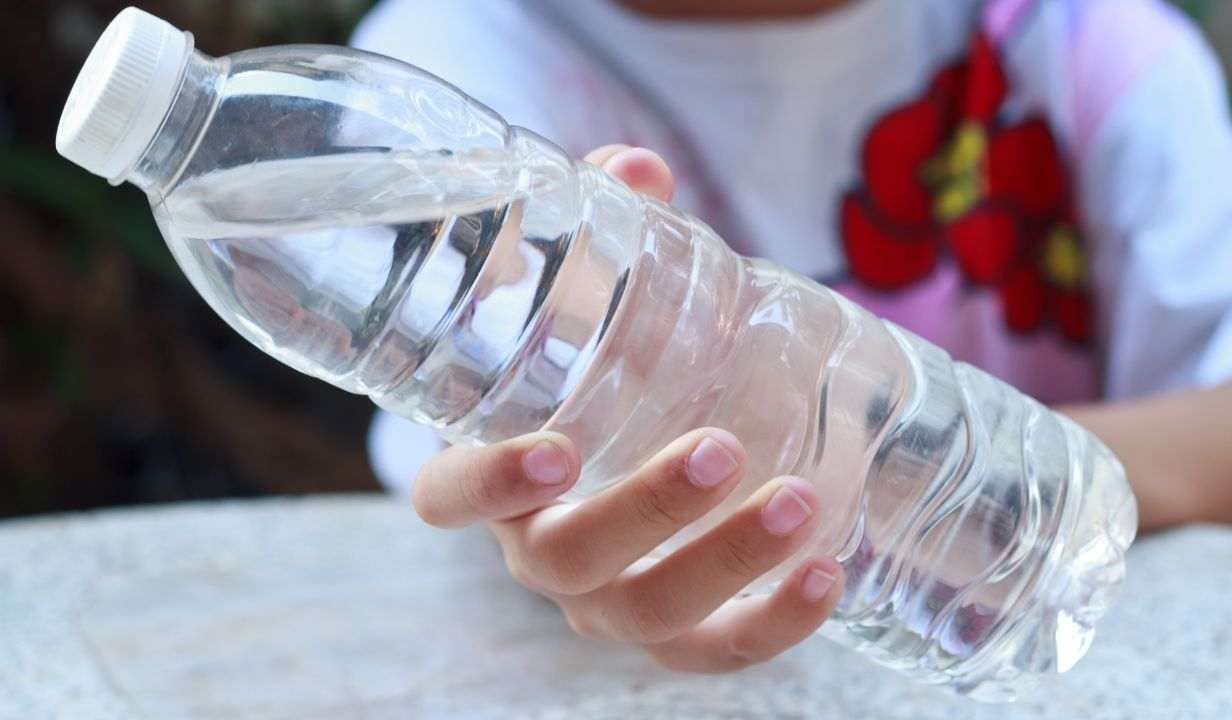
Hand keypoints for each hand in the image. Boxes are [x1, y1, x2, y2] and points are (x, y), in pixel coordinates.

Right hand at [409, 145, 844, 672]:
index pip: (448, 499)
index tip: (551, 452)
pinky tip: (829, 573)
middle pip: (568, 560)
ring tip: (799, 502)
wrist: (647, 458)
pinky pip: (716, 652)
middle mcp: (543, 551)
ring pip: (649, 613)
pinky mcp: (681, 632)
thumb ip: (602, 232)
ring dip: (723, 562)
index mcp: (496, 479)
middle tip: (720, 450)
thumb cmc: (602, 371)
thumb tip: (640, 168)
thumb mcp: (590, 304)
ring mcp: (610, 602)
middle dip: (644, 511)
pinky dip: (773, 625)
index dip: (485, 487)